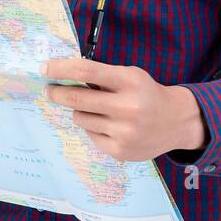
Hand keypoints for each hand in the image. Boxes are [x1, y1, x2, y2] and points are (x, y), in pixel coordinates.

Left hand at [44, 57, 206, 161]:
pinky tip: (108, 124)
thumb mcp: (130, 75)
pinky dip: (92, 127)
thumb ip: (101, 76)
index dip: (60, 69)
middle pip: (77, 98)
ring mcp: (123, 132)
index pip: (86, 71)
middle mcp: (127, 107)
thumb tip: (62, 76)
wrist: (175, 121)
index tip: (44, 68)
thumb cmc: (146, 92)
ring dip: (80, 111)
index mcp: (129, 81)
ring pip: (80, 118)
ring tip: (97, 108)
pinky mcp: (119, 151)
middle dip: (57, 92)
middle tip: (49, 89)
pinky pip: (90, 134)